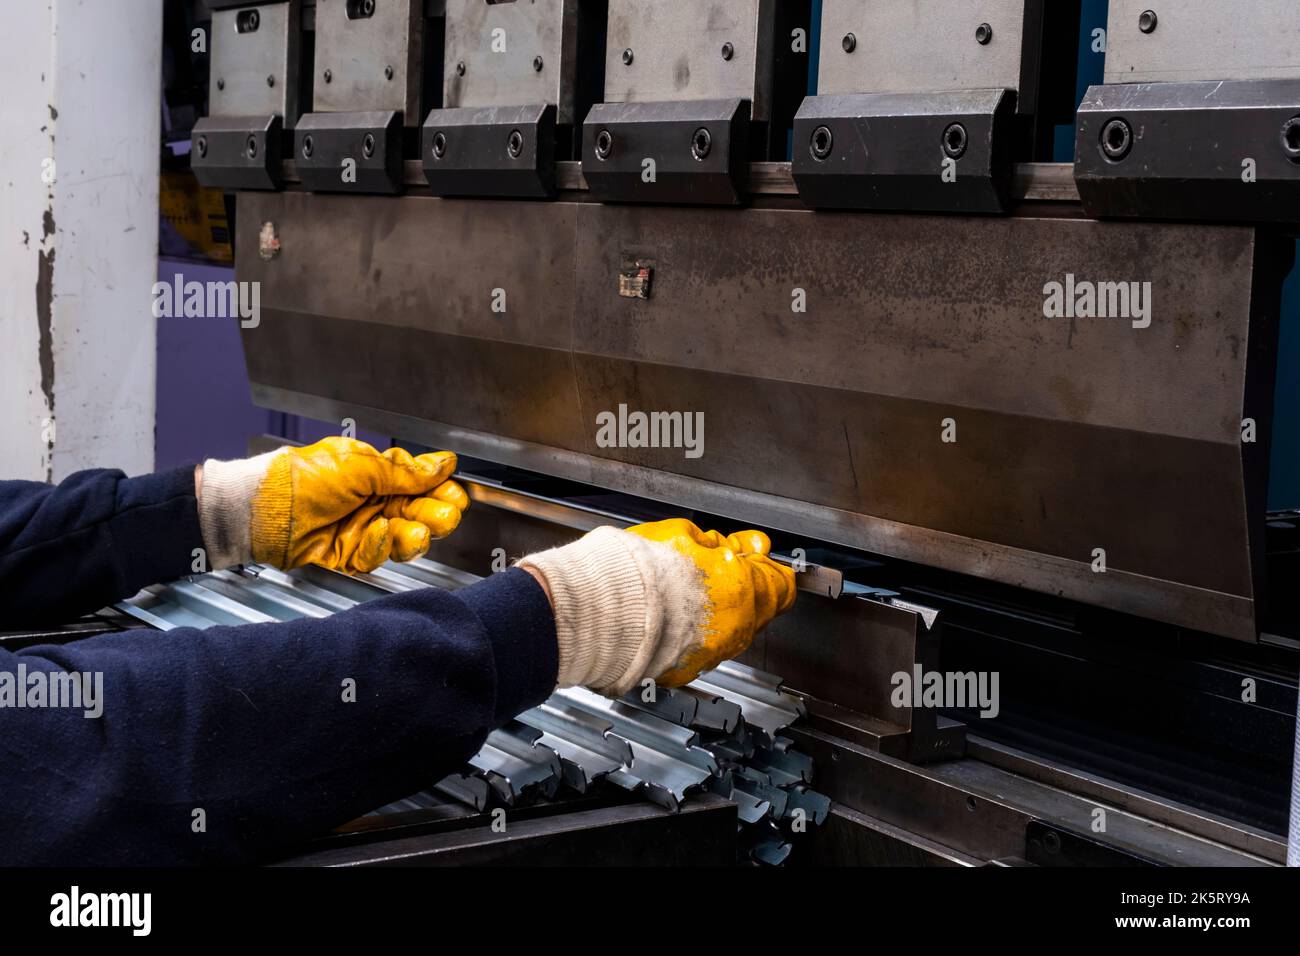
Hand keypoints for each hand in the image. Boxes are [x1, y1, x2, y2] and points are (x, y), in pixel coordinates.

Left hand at [197, 438, 468, 572]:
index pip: (423, 484)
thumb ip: (404, 471)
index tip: (456, 496)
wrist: (264, 511)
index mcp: (379, 474)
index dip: (442, 491)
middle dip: (436, 515)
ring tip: (416, 532)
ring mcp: (364, 529)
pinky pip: (377, 556)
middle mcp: (375, 502)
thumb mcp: (360, 465)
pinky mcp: (351, 555)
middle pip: (420, 513)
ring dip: (414, 536)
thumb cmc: (303, 477)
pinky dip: (379, 547)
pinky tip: (377, 533)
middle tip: (445, 516)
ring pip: (404, 539)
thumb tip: (443, 463)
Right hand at [518, 519, 795, 695]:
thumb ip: (718, 543)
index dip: (767, 566)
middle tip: (716, 566)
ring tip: (683, 589)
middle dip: (741, 587)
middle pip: (757, 609)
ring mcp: (709, 653)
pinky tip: (670, 615)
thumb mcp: (682, 535)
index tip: (754, 556)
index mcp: (741, 591)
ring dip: (715, 611)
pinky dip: (691, 633)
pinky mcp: (683, 669)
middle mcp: (733, 629)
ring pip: (728, 631)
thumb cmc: (635, 572)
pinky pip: (699, 648)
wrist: (599, 611)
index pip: (781, 584)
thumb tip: (733, 545)